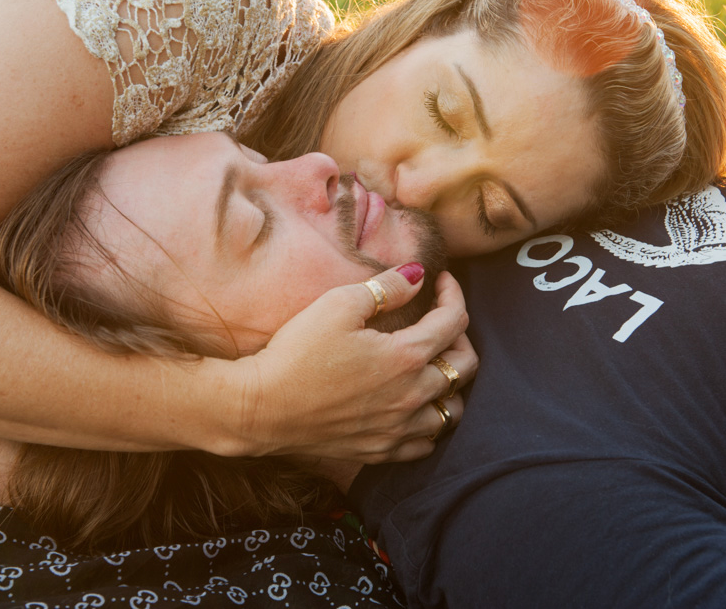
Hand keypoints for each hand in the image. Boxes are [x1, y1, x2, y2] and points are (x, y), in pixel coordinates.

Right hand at [230, 265, 476, 462]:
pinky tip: (415, 408)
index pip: (453, 321)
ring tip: (433, 366)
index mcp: (406, 357)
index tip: (442, 282)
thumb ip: (386, 288)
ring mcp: (397, 428)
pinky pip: (425, 442)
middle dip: (461, 337)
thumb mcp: (339, 305)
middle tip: (441, 321)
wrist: (261, 408)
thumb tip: (418, 274)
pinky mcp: (380, 450)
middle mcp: (411, 396)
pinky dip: (430, 423)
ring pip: (452, 410)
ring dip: (451, 385)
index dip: (452, 294)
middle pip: (464, 367)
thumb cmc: (296, 352)